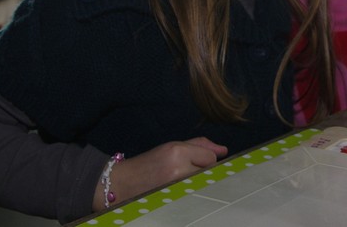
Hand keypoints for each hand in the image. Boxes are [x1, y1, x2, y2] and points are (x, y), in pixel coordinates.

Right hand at [92, 137, 226, 211]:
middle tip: (186, 173)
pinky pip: (194, 195)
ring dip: (197, 182)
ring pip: (203, 183)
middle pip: (209, 172)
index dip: (205, 159)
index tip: (195, 162)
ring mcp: (176, 186)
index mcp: (177, 151)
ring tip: (181, 181)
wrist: (122, 183)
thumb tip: (223, 150)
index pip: (210, 157)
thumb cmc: (149, 163)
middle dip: (202, 171)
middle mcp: (178, 168)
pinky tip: (180, 191)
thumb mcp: (172, 147)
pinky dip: (191, 192)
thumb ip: (199, 146)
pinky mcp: (173, 200)